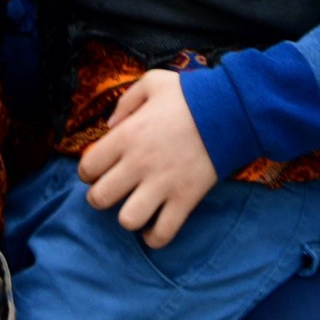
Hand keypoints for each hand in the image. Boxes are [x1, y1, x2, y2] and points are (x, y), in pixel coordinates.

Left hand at [78, 70, 217, 247]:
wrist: (231, 109)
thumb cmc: (189, 94)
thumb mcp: (152, 83)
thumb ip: (125, 102)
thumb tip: (109, 125)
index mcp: (126, 135)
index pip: (88, 166)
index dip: (87, 170)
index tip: (97, 169)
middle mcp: (139, 164)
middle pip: (100, 198)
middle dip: (99, 197)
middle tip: (111, 190)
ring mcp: (162, 185)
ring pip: (127, 220)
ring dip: (127, 217)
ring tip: (133, 207)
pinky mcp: (185, 200)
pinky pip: (163, 234)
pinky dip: (155, 237)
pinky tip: (153, 226)